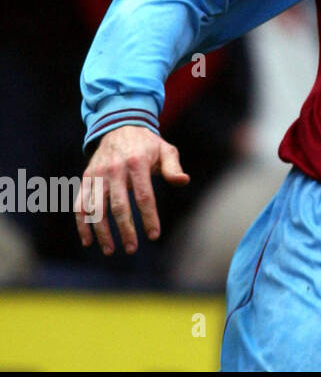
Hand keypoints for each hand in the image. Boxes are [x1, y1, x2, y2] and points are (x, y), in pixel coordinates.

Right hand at [76, 125, 189, 254]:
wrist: (119, 127)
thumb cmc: (147, 144)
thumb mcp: (165, 150)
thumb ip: (173, 167)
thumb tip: (184, 181)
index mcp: (137, 163)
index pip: (144, 196)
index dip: (149, 217)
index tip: (154, 235)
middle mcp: (114, 170)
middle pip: (118, 206)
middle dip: (125, 229)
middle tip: (131, 248)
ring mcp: (97, 175)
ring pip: (96, 208)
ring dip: (101, 232)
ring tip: (110, 250)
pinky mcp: (86, 179)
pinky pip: (80, 204)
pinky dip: (81, 224)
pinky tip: (87, 241)